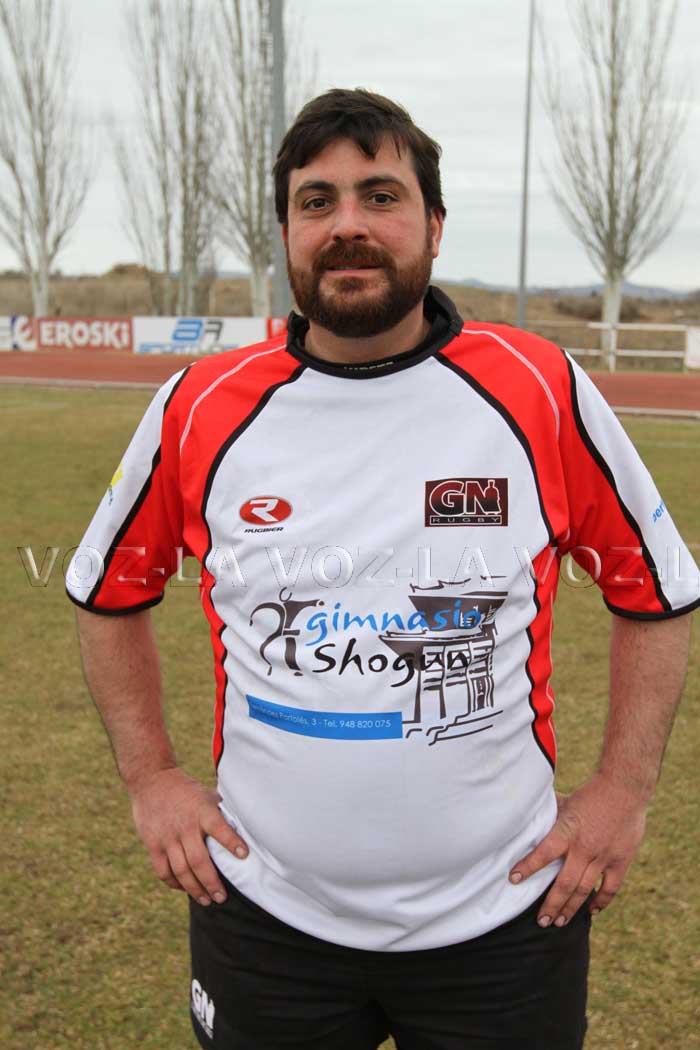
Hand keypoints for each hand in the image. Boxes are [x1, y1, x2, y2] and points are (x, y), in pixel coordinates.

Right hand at [130, 767, 247, 905]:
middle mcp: (185, 826)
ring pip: (181, 871)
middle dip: (212, 883)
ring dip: (195, 889)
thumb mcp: (207, 795)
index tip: (244, 855)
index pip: (219, 828)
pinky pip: (164, 871)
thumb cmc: (187, 791)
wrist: (152, 781)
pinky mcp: (153, 844)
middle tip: (222, 897)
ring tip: (207, 900)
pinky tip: (185, 888)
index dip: (232, 842)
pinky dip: (175, 884)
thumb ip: (222, 812)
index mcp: (202, 811)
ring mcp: (168, 837)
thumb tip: (247, 824)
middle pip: (199, 861)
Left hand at [509, 773, 647, 927]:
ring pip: (585, 890)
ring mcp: (604, 857)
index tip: (513, 879)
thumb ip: (549, 815)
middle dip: (551, 905)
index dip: (528, 867)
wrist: (625, 789)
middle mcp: (584, 848)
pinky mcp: (620, 861)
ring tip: (559, 922)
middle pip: (564, 883)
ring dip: (571, 909)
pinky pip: (610, 888)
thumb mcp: (565, 802)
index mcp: (567, 831)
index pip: (543, 853)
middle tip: (541, 922)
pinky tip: (591, 911)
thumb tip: (525, 813)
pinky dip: (600, 901)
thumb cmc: (591, 794)